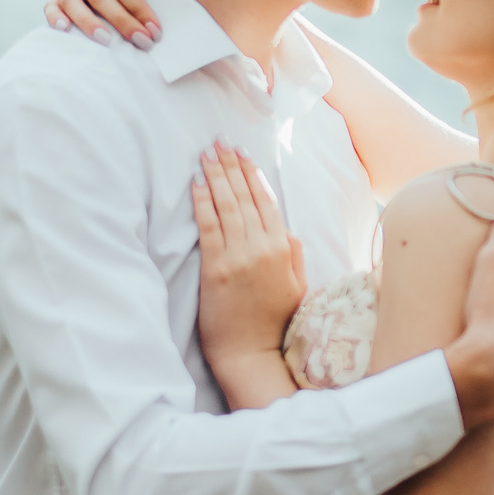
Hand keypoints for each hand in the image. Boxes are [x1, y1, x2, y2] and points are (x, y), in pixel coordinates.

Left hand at [192, 144, 306, 374]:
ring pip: (227, 206)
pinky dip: (202, 202)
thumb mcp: (297, 286)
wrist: (251, 353)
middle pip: (245, 197)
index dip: (253, 175)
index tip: (243, 154)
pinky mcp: (215, 268)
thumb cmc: (274, 322)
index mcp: (283, 249)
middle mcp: (262, 247)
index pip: (267, 202)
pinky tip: (196, 183)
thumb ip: (294, 253)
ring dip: (216, 176)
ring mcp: (238, 257)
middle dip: (231, 166)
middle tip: (221, 142)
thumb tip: (287, 229)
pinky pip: (208, 226)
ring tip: (207, 153)